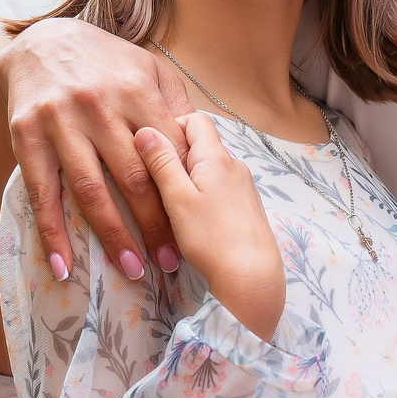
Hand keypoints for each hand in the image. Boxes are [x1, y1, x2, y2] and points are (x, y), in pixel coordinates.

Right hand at [0, 20, 192, 283]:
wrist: (40, 42)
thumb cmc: (106, 62)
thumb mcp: (148, 68)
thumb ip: (175, 106)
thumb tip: (202, 146)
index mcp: (136, 90)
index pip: (168, 154)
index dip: (184, 194)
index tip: (197, 228)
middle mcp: (98, 106)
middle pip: (134, 179)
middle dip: (155, 226)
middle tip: (169, 262)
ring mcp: (60, 122)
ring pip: (91, 191)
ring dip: (111, 236)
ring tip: (131, 269)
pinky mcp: (26, 136)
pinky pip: (42, 193)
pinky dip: (52, 233)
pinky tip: (64, 265)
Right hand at [133, 114, 285, 341]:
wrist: (251, 278)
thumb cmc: (211, 238)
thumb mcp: (177, 198)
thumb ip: (161, 162)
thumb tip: (145, 130)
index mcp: (217, 156)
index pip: (195, 119)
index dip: (170, 126)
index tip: (150, 149)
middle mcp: (234, 164)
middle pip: (201, 144)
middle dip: (175, 156)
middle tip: (155, 181)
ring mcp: (243, 186)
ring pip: (208, 168)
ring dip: (188, 178)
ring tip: (171, 204)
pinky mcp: (245, 206)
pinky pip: (219, 188)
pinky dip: (202, 195)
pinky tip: (193, 219)